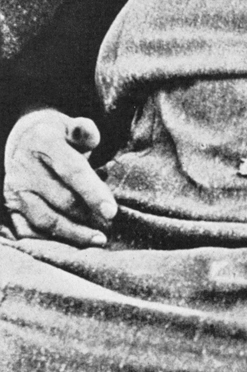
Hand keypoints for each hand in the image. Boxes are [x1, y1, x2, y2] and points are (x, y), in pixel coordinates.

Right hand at [4, 109, 116, 245]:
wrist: (23, 141)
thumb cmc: (58, 137)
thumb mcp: (71, 126)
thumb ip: (84, 131)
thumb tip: (89, 134)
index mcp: (44, 142)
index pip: (73, 171)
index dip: (93, 193)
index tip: (112, 212)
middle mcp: (25, 168)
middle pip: (62, 199)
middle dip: (89, 216)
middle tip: (109, 227)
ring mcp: (15, 190)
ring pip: (46, 220)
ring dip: (74, 233)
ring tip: (97, 239)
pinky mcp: (11, 207)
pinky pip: (29, 231)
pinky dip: (51, 241)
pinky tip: (72, 244)